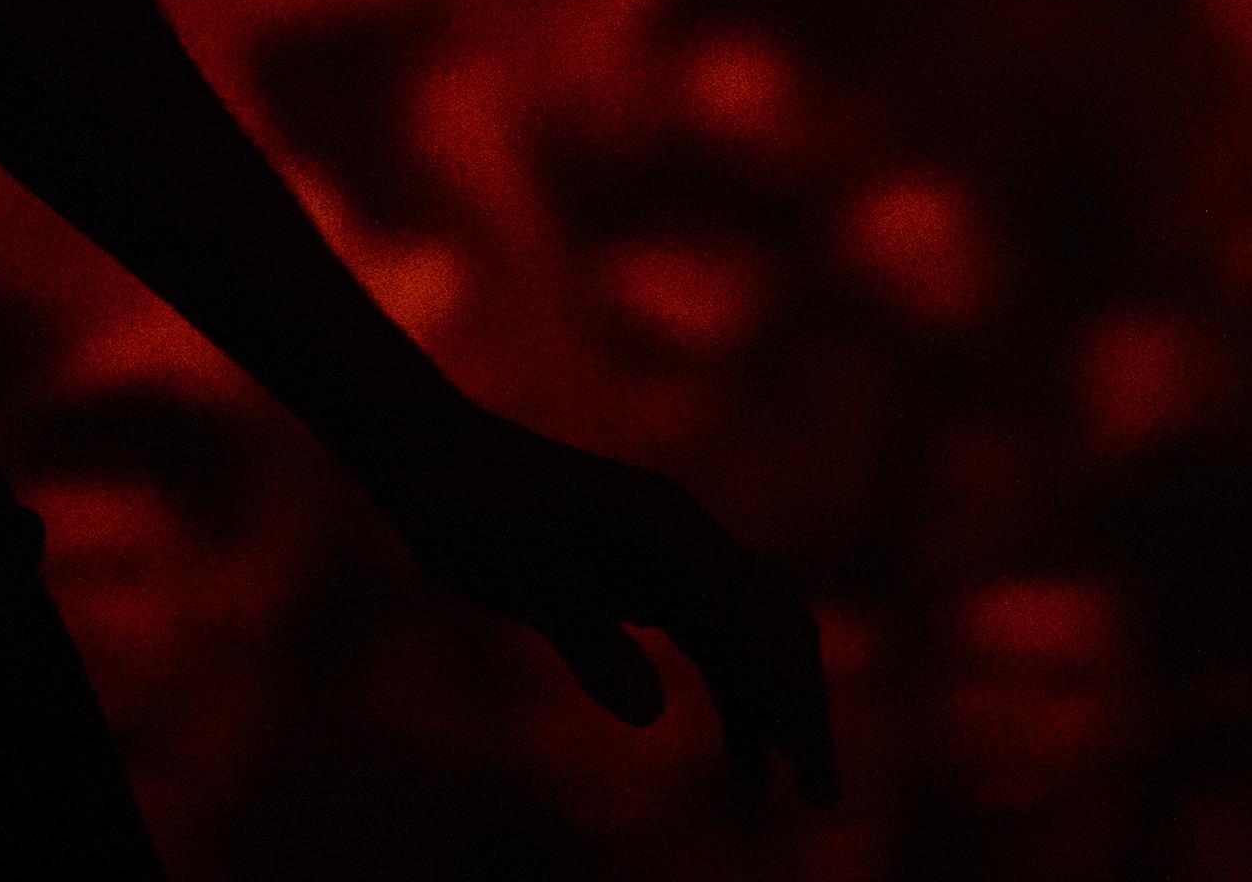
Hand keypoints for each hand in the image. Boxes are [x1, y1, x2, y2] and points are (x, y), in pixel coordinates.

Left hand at [356, 392, 842, 812]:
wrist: (432, 455)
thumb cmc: (472, 509)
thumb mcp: (523, 581)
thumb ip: (589, 643)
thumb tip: (651, 715)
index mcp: (671, 530)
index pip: (752, 625)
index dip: (784, 698)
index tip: (806, 766)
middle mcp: (687, 537)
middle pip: (773, 630)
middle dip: (801, 708)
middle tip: (820, 796)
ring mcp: (671, 554)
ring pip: (749, 640)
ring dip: (772, 708)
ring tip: (779, 793)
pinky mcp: (646, 573)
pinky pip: (712, 640)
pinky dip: (735, 694)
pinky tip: (741, 754)